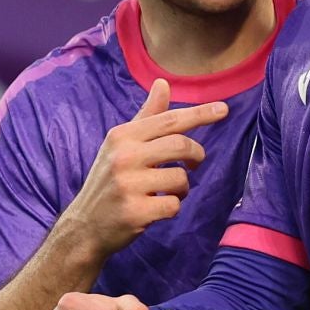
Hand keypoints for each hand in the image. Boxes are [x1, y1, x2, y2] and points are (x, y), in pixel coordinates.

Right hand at [64, 78, 227, 261]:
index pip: (169, 120)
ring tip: (168, 190)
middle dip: (196, 155)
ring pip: (181, 178)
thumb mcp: (121, 145)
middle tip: (193, 163)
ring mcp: (128, 185)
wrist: (85, 226)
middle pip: (181, 145)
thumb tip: (163, 83)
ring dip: (183, 186)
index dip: (200, 114)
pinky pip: (174, 204)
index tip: (224, 109)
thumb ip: (147, 116)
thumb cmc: (109, 181)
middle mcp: (124, 157)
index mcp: (122, 136)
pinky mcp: (136, 212)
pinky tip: (157, 208)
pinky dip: (173, 207)